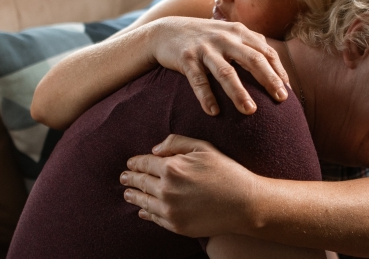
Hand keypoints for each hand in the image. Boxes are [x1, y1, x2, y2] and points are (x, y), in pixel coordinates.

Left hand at [120, 134, 258, 236]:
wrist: (245, 204)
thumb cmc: (226, 172)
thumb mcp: (203, 148)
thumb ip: (175, 143)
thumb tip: (154, 151)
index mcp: (171, 167)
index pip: (143, 163)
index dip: (134, 163)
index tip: (130, 163)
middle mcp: (166, 189)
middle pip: (140, 182)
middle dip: (130, 179)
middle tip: (123, 178)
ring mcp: (170, 210)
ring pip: (143, 202)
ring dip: (133, 196)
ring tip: (127, 194)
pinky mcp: (176, 225)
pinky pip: (154, 218)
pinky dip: (145, 213)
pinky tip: (142, 211)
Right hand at [149, 17, 289, 114]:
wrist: (166, 31)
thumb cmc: (204, 37)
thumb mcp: (229, 34)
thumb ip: (250, 45)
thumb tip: (276, 68)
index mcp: (239, 32)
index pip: (266, 52)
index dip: (279, 71)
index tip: (288, 90)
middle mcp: (225, 38)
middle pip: (252, 60)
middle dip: (269, 80)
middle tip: (281, 99)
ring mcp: (205, 47)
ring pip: (226, 72)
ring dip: (239, 92)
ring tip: (250, 111)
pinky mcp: (186, 58)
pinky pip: (198, 80)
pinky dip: (206, 96)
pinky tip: (213, 112)